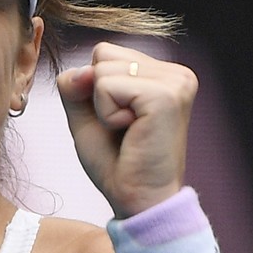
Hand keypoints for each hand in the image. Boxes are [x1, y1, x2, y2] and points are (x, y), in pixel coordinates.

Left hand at [55, 41, 195, 216]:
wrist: (139, 200)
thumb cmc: (116, 162)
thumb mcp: (86, 116)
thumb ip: (76, 85)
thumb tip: (82, 69)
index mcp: (163, 73)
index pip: (104, 52)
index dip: (94, 89)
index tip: (119, 121)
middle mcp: (176, 72)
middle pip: (102, 54)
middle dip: (97, 96)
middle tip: (123, 128)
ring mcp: (176, 81)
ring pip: (101, 69)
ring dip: (102, 107)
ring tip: (129, 131)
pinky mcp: (166, 95)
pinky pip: (106, 86)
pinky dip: (106, 114)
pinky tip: (131, 132)